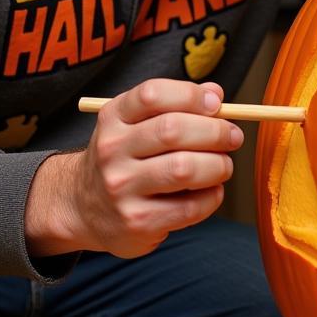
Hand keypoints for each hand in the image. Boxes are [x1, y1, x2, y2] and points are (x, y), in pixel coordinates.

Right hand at [25, 79, 242, 258]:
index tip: (215, 104)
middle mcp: (111, 150)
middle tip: (232, 137)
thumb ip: (175, 104)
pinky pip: (188, 208)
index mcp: (113, 117)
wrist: (84, 206)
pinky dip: (212, 197)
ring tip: (223, 166)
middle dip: (215, 132)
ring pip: (183, 169)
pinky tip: (211, 191)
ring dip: (217, 166)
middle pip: (172, 130)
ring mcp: (121, 188)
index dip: (191, 96)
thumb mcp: (136, 122)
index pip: (152, 95)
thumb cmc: (125, 156)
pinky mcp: (136, 221)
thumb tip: (215, 94)